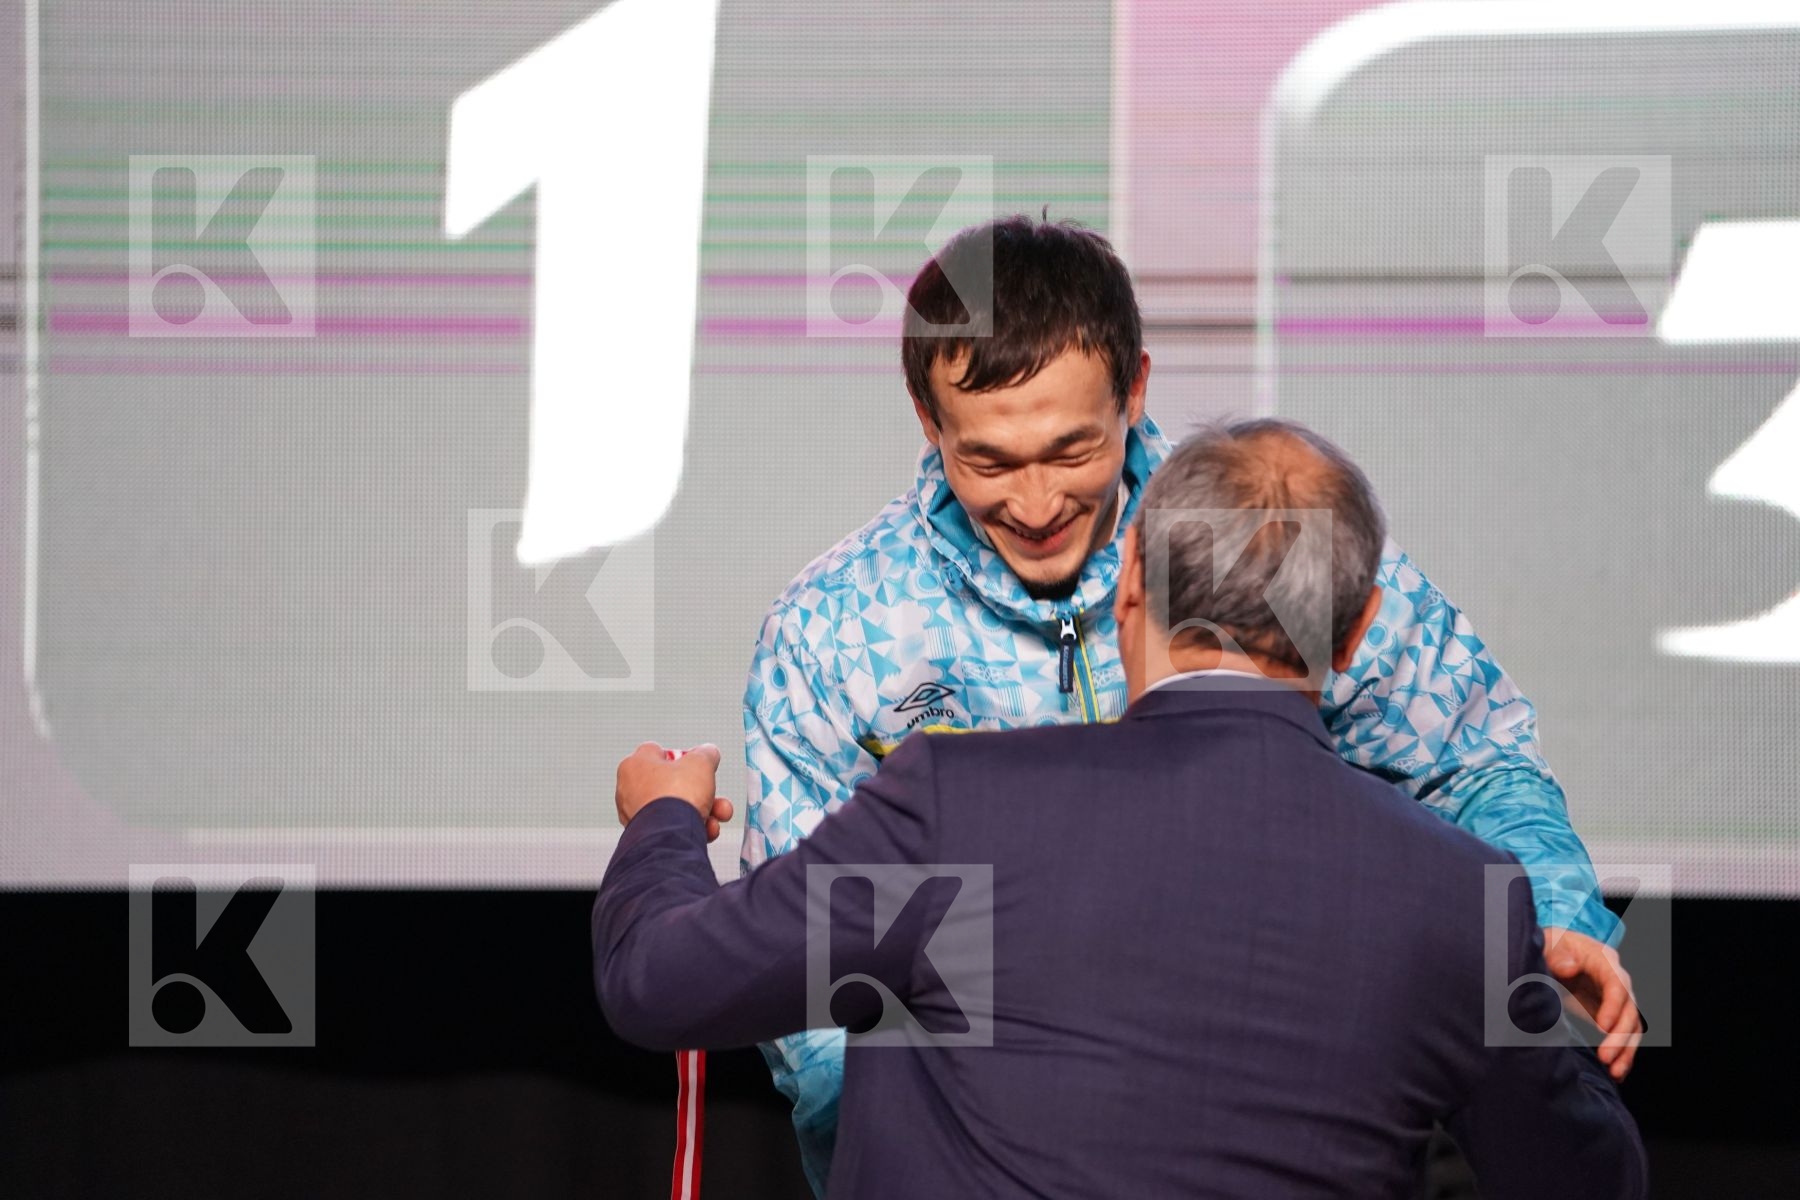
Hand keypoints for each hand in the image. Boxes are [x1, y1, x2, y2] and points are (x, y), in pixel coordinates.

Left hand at [615, 742, 734, 841]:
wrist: (669, 835)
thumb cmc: (675, 796)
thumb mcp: (700, 763)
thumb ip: (706, 754)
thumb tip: (709, 753)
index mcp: (635, 764)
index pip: (658, 752)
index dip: (681, 756)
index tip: (696, 764)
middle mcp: (629, 790)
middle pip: (673, 784)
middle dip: (701, 791)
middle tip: (713, 794)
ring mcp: (636, 816)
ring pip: (676, 809)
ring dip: (702, 811)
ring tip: (717, 816)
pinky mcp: (645, 837)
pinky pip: (673, 828)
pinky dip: (691, 828)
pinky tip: (707, 830)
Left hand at [1542, 926, 1641, 1080]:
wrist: (1552, 950)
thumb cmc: (1549, 946)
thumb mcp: (1549, 944)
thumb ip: (1557, 955)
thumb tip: (1570, 967)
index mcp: (1603, 959)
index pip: (1617, 985)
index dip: (1613, 1006)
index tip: (1602, 1027)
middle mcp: (1616, 979)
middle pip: (1629, 1009)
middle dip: (1621, 1036)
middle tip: (1606, 1058)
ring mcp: (1615, 998)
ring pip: (1631, 1026)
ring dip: (1626, 1050)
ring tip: (1615, 1073)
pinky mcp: (1609, 1013)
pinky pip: (1622, 1034)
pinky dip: (1622, 1053)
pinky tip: (1617, 1073)